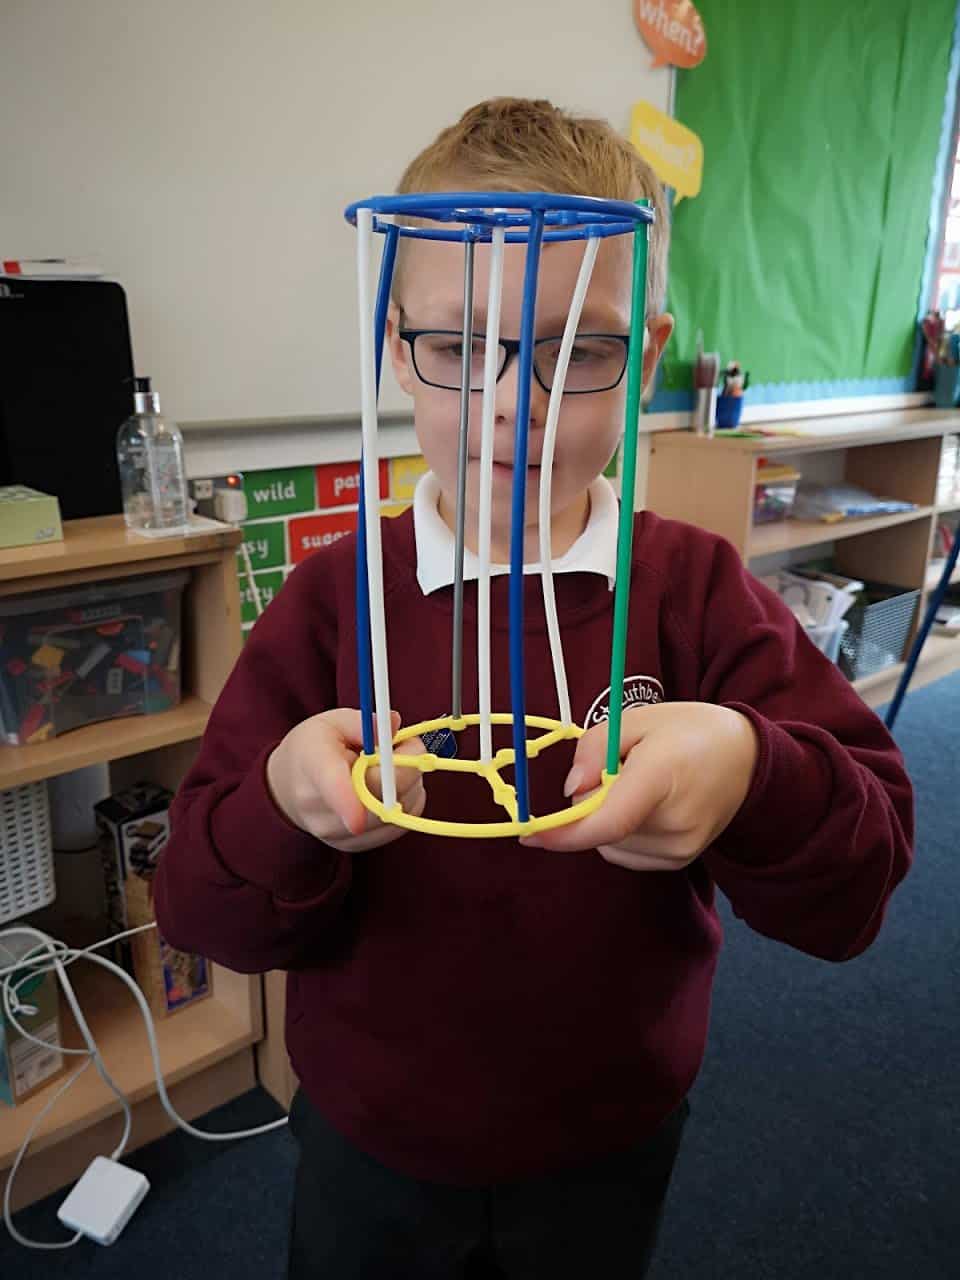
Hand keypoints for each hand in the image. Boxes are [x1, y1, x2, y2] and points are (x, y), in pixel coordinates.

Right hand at [266, 709, 425, 852]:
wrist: (288, 787)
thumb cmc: (314, 749)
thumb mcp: (332, 723)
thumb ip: (365, 723)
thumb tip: (394, 725)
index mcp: (313, 767)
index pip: (332, 787)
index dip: (347, 802)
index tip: (356, 819)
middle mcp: (319, 809)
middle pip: (378, 800)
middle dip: (406, 769)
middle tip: (404, 745)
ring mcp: (336, 833)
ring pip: (395, 814)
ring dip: (409, 786)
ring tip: (389, 768)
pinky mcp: (353, 846)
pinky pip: (397, 828)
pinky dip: (404, 804)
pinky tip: (388, 789)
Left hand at [520, 703, 757, 870]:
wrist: (748, 758)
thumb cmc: (690, 731)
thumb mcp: (636, 718)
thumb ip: (595, 749)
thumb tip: (571, 792)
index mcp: (661, 777)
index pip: (606, 820)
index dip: (563, 832)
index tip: (527, 833)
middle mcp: (673, 822)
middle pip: (600, 827)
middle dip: (591, 801)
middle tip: (621, 769)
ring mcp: (680, 847)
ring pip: (609, 842)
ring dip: (607, 818)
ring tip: (643, 785)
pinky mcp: (680, 861)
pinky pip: (625, 852)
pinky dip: (621, 832)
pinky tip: (648, 806)